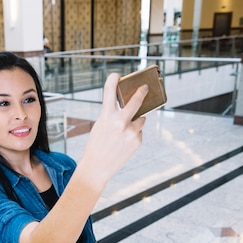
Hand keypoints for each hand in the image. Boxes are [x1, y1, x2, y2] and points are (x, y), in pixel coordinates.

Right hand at [79, 73, 147, 187]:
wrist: (97, 167)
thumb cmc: (96, 145)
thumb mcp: (100, 125)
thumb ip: (113, 115)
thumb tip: (131, 108)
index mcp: (107, 115)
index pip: (110, 91)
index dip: (113, 80)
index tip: (117, 75)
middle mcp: (120, 122)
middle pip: (136, 101)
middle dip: (142, 92)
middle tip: (145, 88)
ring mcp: (131, 132)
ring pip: (141, 119)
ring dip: (136, 121)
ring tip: (124, 133)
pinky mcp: (137, 141)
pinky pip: (139, 132)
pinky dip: (134, 135)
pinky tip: (124, 143)